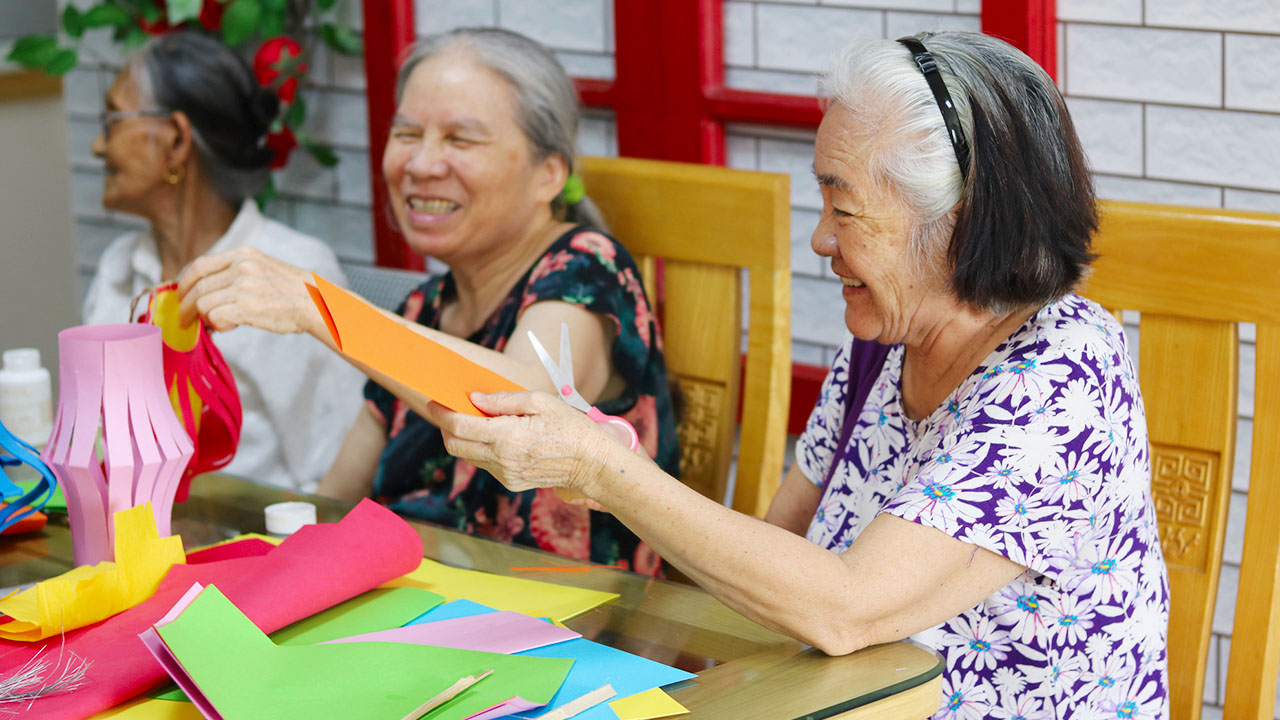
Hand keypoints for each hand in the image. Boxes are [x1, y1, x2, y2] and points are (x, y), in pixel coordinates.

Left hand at [176, 246, 321, 335]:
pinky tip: (229, 327)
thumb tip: (207, 290)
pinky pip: (215, 317)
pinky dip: (217, 325)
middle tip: (185, 319)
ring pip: (203, 303)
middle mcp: (242, 266)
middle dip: (186, 306)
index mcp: (243, 254)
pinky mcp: (248, 307)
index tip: (181, 295)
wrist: (316, 302)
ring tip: (214, 325)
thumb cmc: (290, 290)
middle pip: (197, 287)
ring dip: (204, 318)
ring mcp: (245, 286)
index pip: (200, 265)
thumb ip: (236, 272)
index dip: (184, 282)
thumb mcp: (262, 267)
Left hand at [423, 391, 623, 507]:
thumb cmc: (569, 427)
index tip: (436, 401)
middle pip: (455, 445)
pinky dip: (482, 449)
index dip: (442, 413)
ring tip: (474, 421)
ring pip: (468, 456)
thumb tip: (475, 400)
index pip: (459, 427)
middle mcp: (501, 459)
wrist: (590, 463)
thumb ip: (503, 401)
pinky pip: (486, 465)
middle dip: (446, 427)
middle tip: (449, 411)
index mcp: (506, 437)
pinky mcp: (510, 483)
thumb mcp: (539, 402)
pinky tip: (495, 437)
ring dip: (464, 439)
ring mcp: (505, 474)